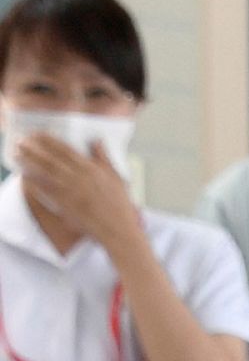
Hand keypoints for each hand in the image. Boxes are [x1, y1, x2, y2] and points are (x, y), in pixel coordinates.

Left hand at [15, 134, 140, 249]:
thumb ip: (104, 157)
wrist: (116, 226)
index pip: (65, 150)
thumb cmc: (118, 203)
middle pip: (50, 159)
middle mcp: (78, 177)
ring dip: (29, 162)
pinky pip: (44, 191)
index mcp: (91, 168)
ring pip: (44, 173)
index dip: (50, 140)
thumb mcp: (116, 176)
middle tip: (21, 141)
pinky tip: (24, 176)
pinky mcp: (63, 204)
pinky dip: (32, 182)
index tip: (38, 133)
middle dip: (34, 149)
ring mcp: (69, 191)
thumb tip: (97, 140)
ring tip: (17, 155)